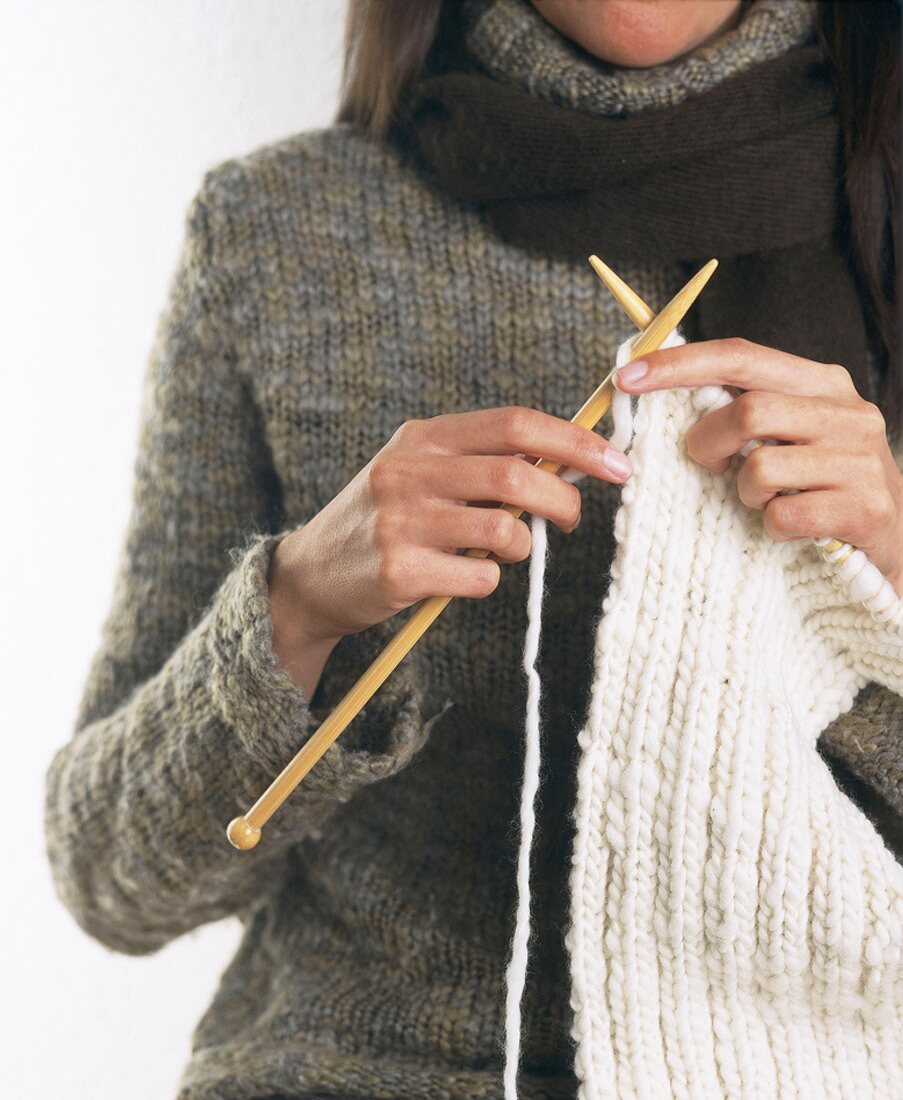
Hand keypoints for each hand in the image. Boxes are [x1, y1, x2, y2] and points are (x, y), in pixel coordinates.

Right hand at [268, 406, 631, 690]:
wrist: (309, 577)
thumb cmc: (384, 522)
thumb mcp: (418, 472)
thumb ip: (479, 462)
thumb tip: (567, 460)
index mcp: (421, 438)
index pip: (513, 423)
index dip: (572, 440)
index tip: (614, 461)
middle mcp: (407, 471)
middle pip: (515, 475)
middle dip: (562, 498)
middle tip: (572, 518)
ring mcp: (400, 521)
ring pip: (503, 530)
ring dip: (521, 545)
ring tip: (503, 550)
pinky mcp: (398, 570)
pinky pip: (479, 576)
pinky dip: (488, 579)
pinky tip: (461, 577)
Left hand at [615, 338, 902, 594]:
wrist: (896, 550)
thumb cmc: (824, 490)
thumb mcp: (790, 439)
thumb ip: (744, 413)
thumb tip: (666, 394)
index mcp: (822, 385)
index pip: (741, 355)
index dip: (679, 364)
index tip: (626, 378)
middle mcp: (848, 413)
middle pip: (750, 410)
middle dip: (708, 442)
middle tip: (709, 466)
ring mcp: (862, 460)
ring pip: (762, 467)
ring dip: (744, 494)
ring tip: (763, 502)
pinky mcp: (866, 509)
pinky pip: (785, 514)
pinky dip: (771, 527)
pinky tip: (788, 530)